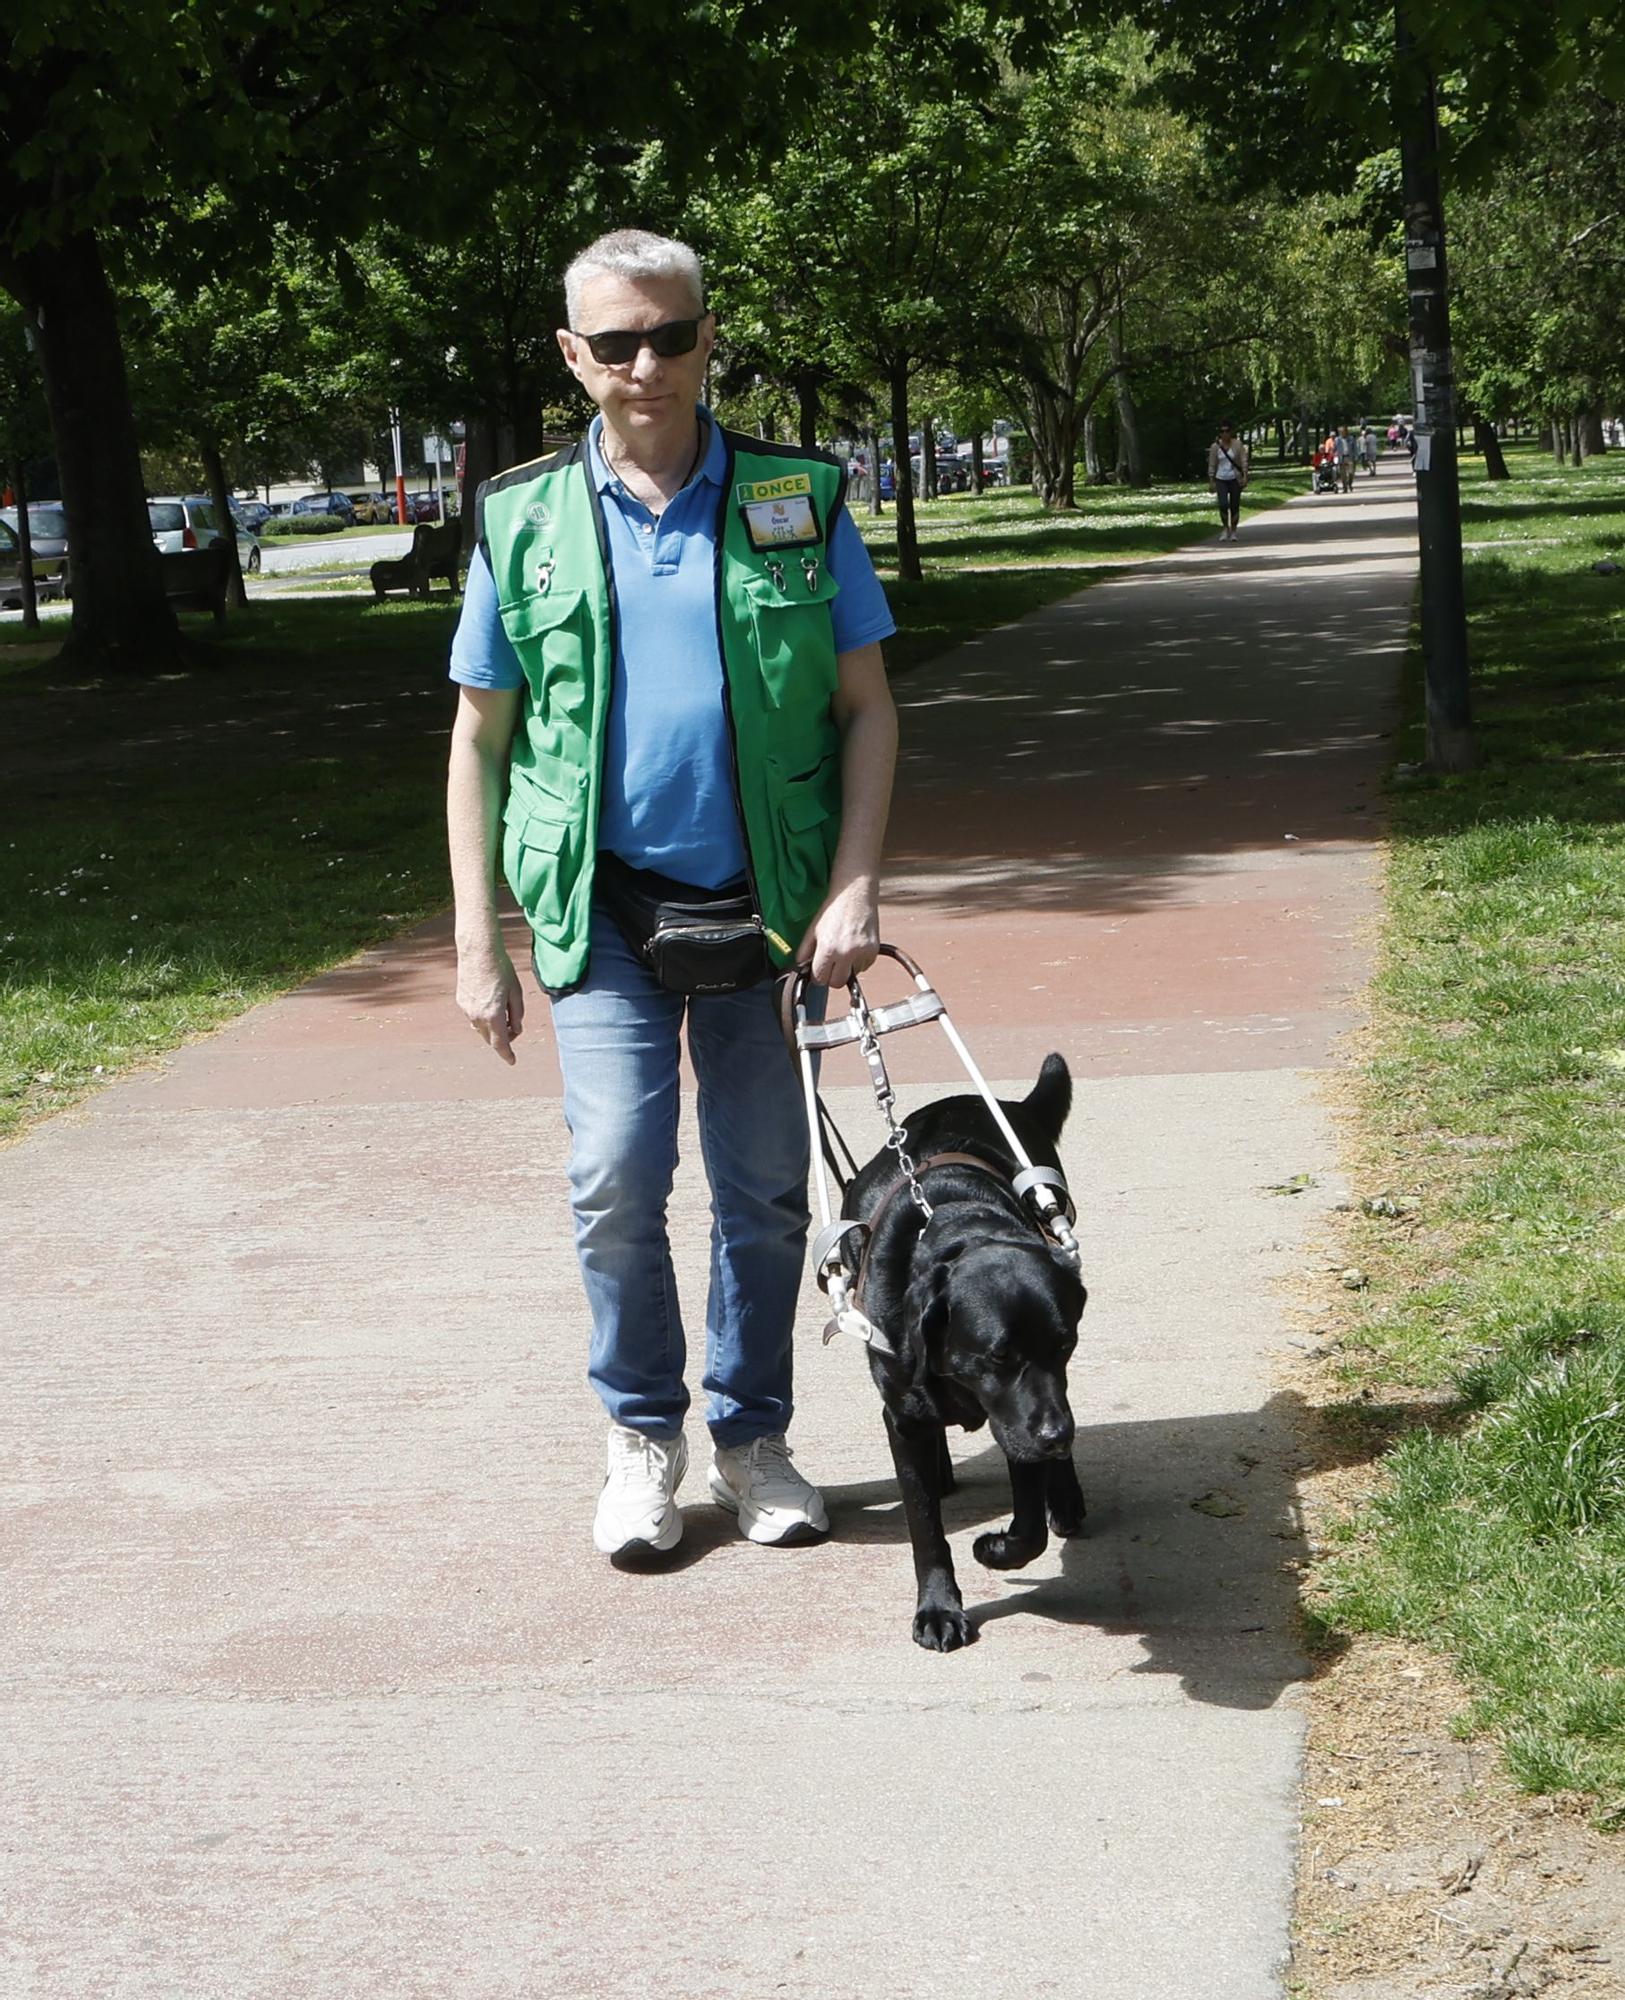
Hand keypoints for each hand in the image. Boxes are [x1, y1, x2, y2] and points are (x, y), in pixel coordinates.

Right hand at [456, 941, 524, 1063]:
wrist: (478, 951)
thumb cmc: (501, 969)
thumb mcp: (516, 992)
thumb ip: (517, 1014)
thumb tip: (516, 1030)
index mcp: (494, 1015)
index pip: (501, 1044)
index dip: (507, 1055)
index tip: (512, 1061)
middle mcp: (477, 1016)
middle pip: (490, 1038)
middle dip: (502, 1039)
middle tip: (513, 1029)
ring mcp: (467, 1009)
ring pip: (480, 1028)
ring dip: (492, 1028)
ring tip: (502, 1012)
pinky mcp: (461, 1001)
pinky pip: (473, 1016)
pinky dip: (483, 1016)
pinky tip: (489, 1001)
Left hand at [795, 879, 879, 988]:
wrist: (855, 893)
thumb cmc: (834, 909)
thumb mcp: (813, 929)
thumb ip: (804, 951)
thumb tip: (800, 967)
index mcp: (828, 949)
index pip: (820, 978)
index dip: (817, 974)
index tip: (819, 969)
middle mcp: (846, 953)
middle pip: (837, 983)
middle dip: (832, 976)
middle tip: (831, 964)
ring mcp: (862, 953)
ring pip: (852, 976)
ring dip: (847, 968)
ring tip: (844, 950)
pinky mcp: (873, 951)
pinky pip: (864, 967)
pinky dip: (858, 962)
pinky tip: (854, 946)